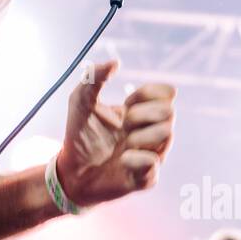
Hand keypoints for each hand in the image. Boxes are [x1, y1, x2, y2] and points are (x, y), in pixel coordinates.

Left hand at [54, 59, 175, 207]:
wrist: (71, 171)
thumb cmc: (79, 135)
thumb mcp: (80, 102)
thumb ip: (93, 78)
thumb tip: (115, 62)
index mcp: (139, 112)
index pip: (167, 94)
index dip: (150, 93)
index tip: (129, 101)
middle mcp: (149, 132)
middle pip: (170, 112)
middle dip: (144, 114)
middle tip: (123, 124)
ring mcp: (150, 154)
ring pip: (167, 134)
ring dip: (141, 136)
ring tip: (123, 143)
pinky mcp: (145, 177)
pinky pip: (154, 164)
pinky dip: (137, 159)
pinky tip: (122, 159)